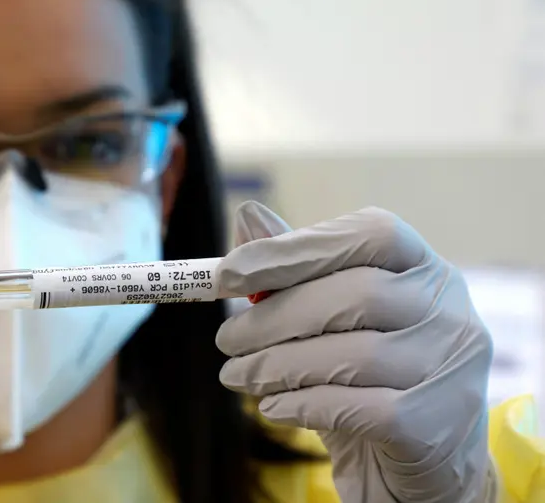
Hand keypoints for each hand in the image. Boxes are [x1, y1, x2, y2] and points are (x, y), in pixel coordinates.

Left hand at [216, 202, 495, 502]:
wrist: (416, 461)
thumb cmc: (367, 374)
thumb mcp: (330, 317)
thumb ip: (295, 267)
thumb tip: (247, 215)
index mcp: (424, 266)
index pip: (371, 233)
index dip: (295, 248)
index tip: (228, 273)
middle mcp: (450, 309)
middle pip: (357, 293)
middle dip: (274, 316)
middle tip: (225, 339)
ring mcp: (452, 368)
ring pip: (354, 355)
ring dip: (277, 365)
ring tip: (236, 375)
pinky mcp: (437, 424)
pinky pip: (358, 408)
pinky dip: (302, 405)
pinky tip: (272, 408)